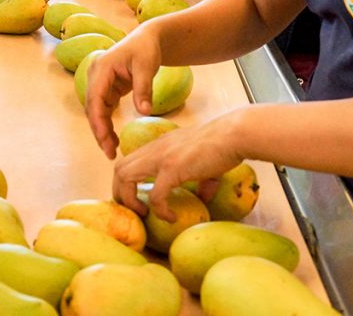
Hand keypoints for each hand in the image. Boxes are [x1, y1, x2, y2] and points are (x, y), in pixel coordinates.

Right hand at [85, 26, 162, 159]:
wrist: (147, 39)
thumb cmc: (146, 49)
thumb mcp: (147, 67)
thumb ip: (144, 89)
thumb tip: (144, 112)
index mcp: (100, 68)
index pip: (95, 100)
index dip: (98, 122)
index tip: (106, 141)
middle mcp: (95, 76)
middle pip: (92, 108)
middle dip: (99, 131)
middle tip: (110, 153)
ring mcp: (99, 82)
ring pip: (96, 111)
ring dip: (102, 130)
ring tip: (112, 150)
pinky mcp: (106, 88)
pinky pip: (103, 109)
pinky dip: (107, 124)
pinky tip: (114, 138)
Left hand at [112, 114, 244, 219]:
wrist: (234, 135)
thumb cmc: (223, 145)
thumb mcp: (204, 163)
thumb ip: (200, 179)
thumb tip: (204, 197)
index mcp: (160, 146)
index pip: (129, 162)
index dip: (127, 184)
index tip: (138, 201)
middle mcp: (155, 149)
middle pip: (119, 169)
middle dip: (121, 194)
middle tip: (136, 211)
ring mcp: (161, 157)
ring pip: (125, 177)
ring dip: (130, 200)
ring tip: (145, 214)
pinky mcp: (172, 168)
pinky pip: (155, 195)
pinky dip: (159, 210)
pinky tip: (170, 217)